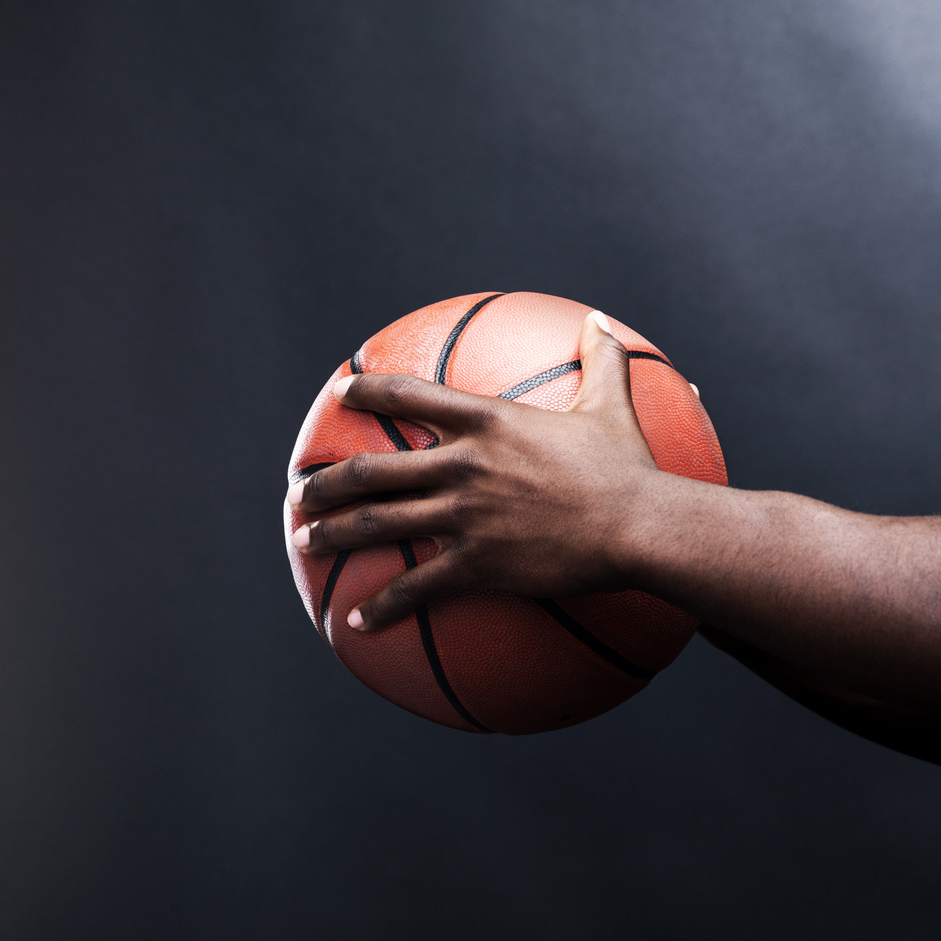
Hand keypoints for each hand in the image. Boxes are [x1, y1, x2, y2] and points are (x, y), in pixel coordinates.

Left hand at [288, 312, 662, 629]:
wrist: (639, 527)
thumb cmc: (628, 468)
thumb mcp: (612, 405)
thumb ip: (601, 358)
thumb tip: (598, 320)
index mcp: (487, 422)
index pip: (407, 396)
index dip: (365, 392)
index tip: (340, 395)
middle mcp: (462, 466)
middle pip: (370, 470)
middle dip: (324, 482)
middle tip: (300, 492)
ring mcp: (463, 517)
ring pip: (376, 526)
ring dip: (332, 536)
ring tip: (307, 543)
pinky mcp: (475, 564)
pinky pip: (414, 587)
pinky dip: (383, 605)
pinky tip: (361, 620)